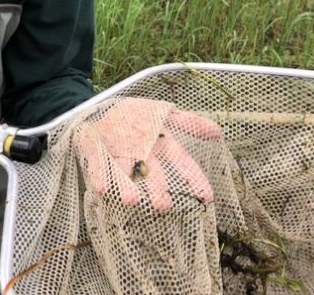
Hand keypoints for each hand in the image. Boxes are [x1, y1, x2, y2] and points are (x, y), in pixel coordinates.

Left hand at [76, 97, 221, 210]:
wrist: (99, 108)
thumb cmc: (134, 116)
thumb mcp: (163, 113)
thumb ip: (188, 122)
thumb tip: (219, 132)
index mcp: (159, 146)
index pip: (181, 162)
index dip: (194, 178)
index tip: (207, 197)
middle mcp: (140, 156)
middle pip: (152, 174)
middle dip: (157, 189)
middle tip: (164, 205)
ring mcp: (117, 155)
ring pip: (124, 173)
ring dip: (127, 187)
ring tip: (132, 200)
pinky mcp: (95, 152)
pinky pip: (97, 164)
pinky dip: (100, 175)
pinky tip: (102, 188)